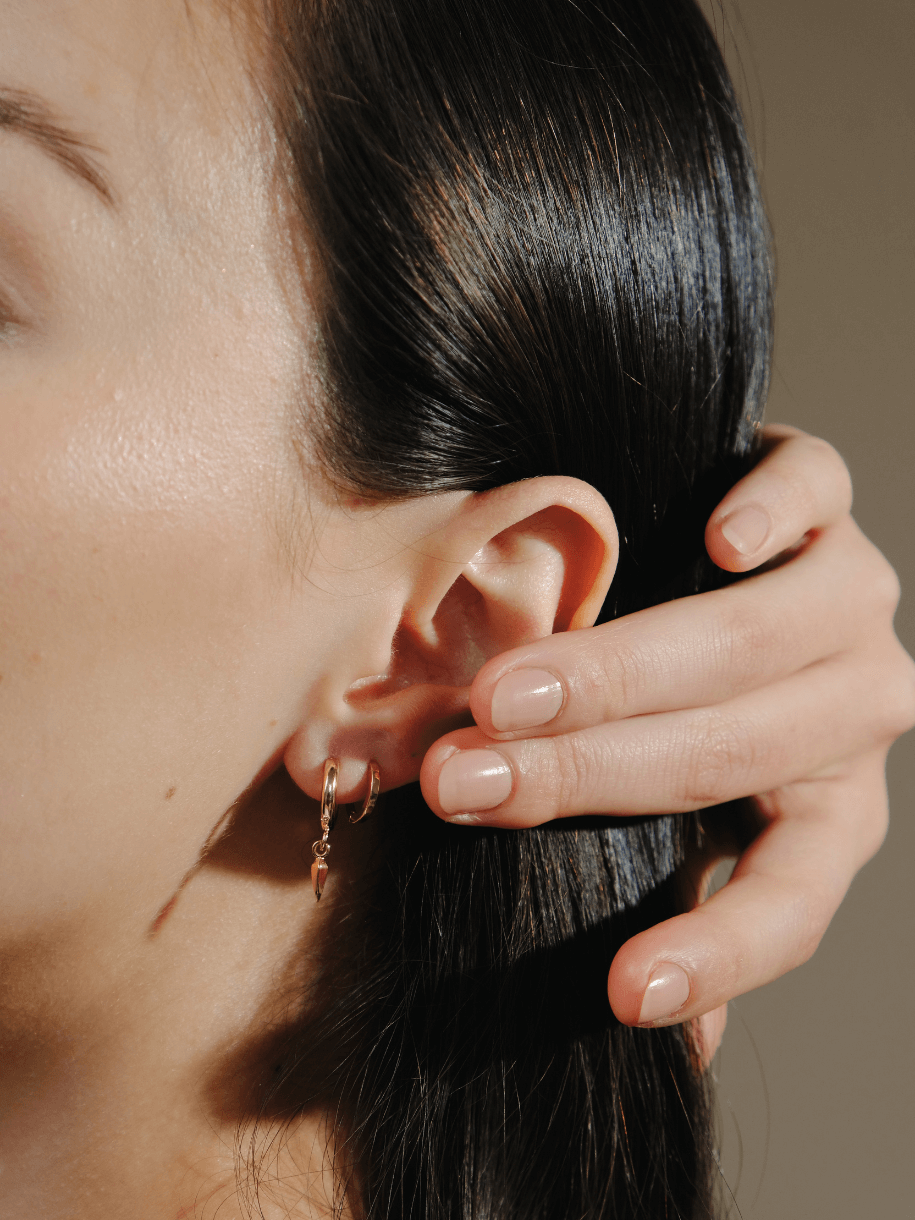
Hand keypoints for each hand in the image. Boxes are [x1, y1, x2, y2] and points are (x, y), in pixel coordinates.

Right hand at [420, 426, 914, 1039]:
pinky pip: (820, 496)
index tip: (621, 992)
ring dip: (622, 671)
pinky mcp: (830, 499)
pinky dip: (775, 516)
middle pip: (731, 751)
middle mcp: (855, 705)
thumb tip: (687, 1050)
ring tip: (509, 690)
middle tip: (460, 780)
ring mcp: (849, 596)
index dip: (717, 950)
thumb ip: (672, 892)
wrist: (714, 562)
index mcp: (830, 805)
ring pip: (754, 639)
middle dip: (583, 772)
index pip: (794, 896)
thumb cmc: (686, 706)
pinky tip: (717, 542)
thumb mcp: (684, 815)